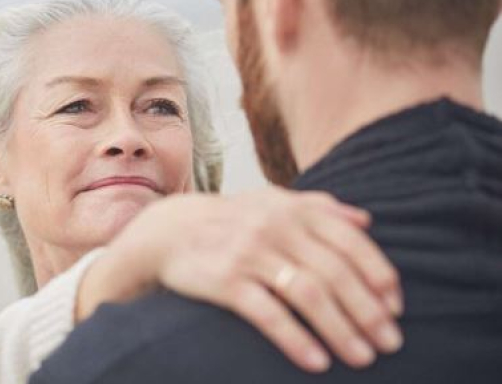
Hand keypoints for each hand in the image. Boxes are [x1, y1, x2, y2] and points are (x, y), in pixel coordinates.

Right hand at [75, 187, 402, 372]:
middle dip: (368, 312)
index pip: (350, 242)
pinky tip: (317, 362)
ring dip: (341, 330)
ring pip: (308, 294)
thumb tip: (366, 220)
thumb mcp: (273, 202)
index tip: (395, 309)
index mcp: (294, 209)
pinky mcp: (225, 281)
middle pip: (335, 273)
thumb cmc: (232, 220)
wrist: (169, 230)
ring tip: (362, 358)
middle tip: (390, 344)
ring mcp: (249, 253)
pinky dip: (296, 339)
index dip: (378, 276)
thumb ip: (319, 207)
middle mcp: (275, 227)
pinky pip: (267, 313)